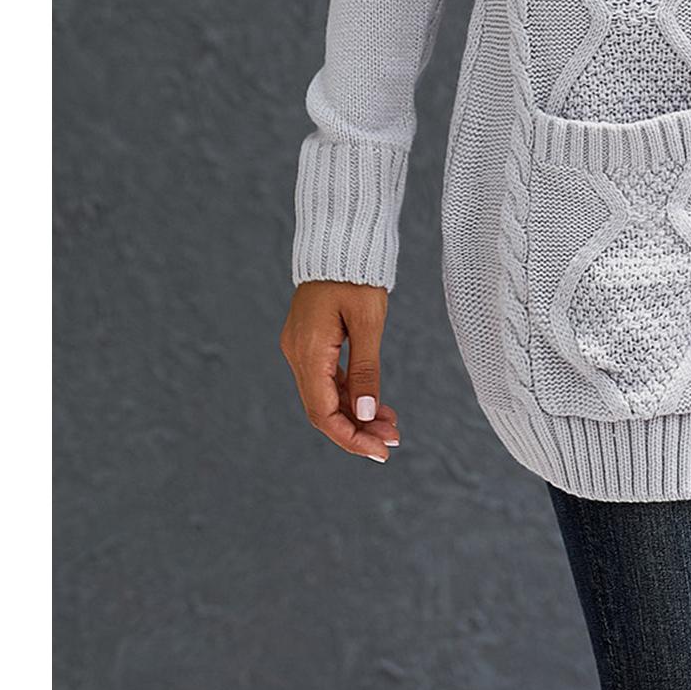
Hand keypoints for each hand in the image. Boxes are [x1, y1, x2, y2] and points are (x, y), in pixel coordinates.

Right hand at [280, 280, 401, 462]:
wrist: (340, 238)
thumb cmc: (357, 274)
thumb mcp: (368, 322)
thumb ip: (365, 369)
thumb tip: (364, 413)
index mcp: (308, 350)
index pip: (323, 412)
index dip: (350, 437)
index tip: (380, 452)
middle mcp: (297, 353)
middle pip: (323, 408)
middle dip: (357, 429)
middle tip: (393, 440)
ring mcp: (301, 347)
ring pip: (325, 395)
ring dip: (355, 413)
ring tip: (391, 425)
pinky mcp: (310, 341)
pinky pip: (326, 378)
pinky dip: (350, 393)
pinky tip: (374, 403)